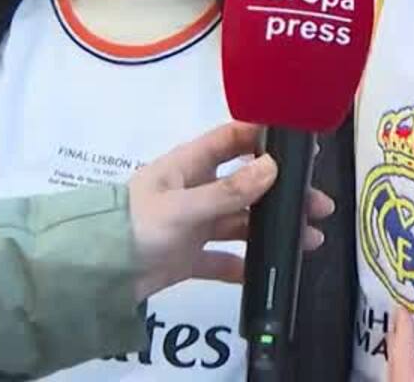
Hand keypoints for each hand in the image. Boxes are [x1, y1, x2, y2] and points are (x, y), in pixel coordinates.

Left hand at [127, 122, 336, 300]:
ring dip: (274, 228)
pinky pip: (225, 258)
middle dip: (283, 192)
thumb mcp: (183, 207)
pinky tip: (270, 271)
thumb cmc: (136, 227)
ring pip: (242, 222)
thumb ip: (229, 191)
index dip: (264, 137)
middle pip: (248, 184)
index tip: (301, 145)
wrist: (95, 275)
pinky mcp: (189, 257)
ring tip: (309, 239)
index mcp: (188, 166)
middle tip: (318, 205)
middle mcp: (195, 190)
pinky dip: (246, 264)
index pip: (232, 139)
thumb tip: (274, 167)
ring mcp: (193, 225)